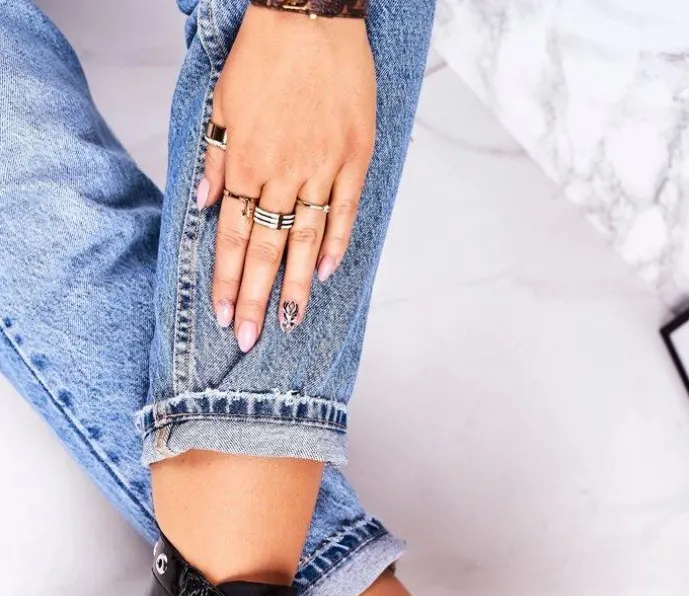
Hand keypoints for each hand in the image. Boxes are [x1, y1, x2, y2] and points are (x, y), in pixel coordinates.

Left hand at [198, 7, 376, 351]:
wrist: (312, 12)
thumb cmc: (264, 53)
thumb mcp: (222, 101)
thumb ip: (215, 158)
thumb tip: (203, 206)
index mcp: (246, 160)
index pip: (232, 235)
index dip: (227, 279)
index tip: (223, 315)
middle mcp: (282, 172)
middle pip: (265, 248)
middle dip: (255, 298)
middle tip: (249, 339)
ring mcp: (321, 167)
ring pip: (304, 239)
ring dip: (293, 285)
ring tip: (286, 323)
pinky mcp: (354, 156)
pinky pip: (343, 210)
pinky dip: (334, 244)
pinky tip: (323, 274)